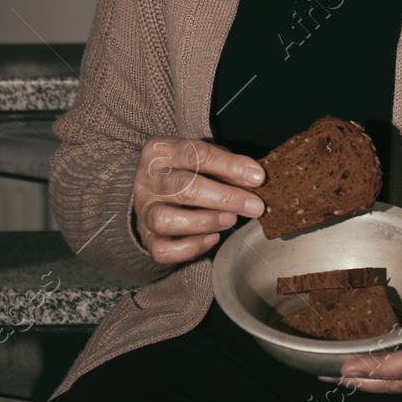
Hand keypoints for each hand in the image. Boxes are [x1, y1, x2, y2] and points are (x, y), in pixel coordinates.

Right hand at [131, 137, 265, 264]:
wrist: (155, 188)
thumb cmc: (187, 169)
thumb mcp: (203, 157)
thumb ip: (225, 165)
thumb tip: (254, 180)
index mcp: (160, 151)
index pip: (196, 155)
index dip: (230, 167)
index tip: (257, 177)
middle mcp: (147, 180)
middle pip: (183, 188)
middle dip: (225, 198)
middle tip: (254, 206)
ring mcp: (143, 210)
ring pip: (166, 220)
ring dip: (206, 221)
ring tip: (230, 219)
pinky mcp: (146, 237)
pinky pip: (163, 250)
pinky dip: (191, 247)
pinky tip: (212, 238)